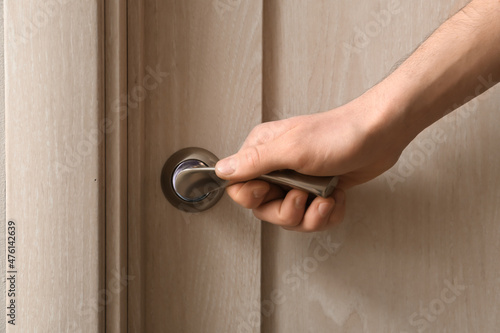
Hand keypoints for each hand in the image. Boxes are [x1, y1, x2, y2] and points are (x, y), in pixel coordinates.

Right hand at [215, 92, 409, 231]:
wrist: (380, 136)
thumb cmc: (339, 135)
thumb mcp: (292, 149)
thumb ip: (254, 162)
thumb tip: (221, 169)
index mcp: (263, 151)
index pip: (239, 187)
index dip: (253, 198)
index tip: (273, 191)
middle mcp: (277, 167)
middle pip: (264, 209)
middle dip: (287, 212)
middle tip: (303, 197)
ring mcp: (298, 180)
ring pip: (289, 217)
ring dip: (310, 216)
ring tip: (325, 200)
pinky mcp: (317, 190)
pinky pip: (312, 217)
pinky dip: (327, 214)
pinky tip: (336, 198)